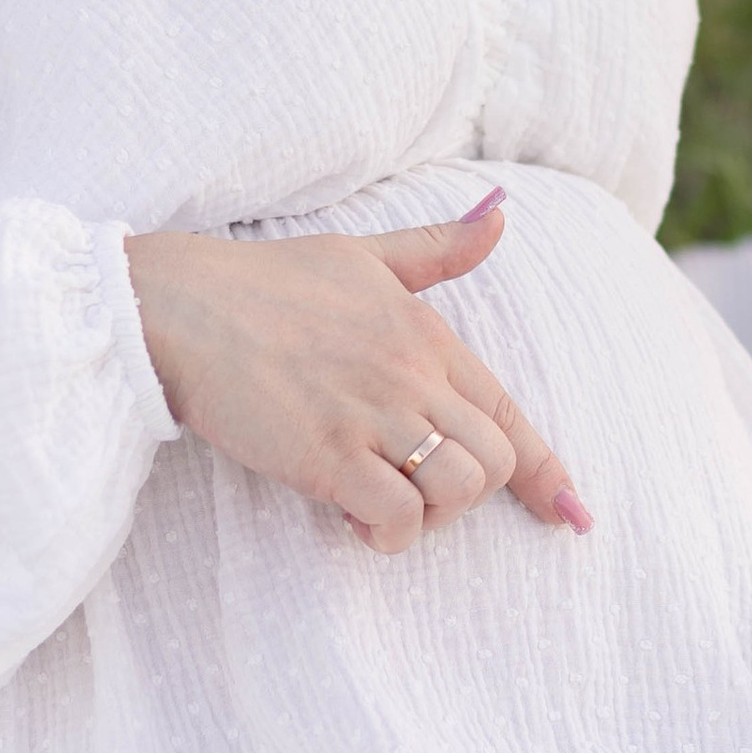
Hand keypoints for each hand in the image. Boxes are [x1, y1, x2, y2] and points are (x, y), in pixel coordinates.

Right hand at [122, 197, 591, 555]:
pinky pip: (395, 515)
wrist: (182, 304)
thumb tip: (501, 218)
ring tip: (383, 507)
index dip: (544, 470)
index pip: (508, 411)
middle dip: (469, 494)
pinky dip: (385, 534)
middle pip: (493, 460)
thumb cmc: (266, 282)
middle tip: (416, 493)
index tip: (569, 512)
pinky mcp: (326, 455)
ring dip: (429, 517)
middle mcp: (410, 374)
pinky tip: (352, 522)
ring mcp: (371, 415)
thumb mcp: (362, 255)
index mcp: (426, 334)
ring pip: (457, 490)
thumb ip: (435, 249)